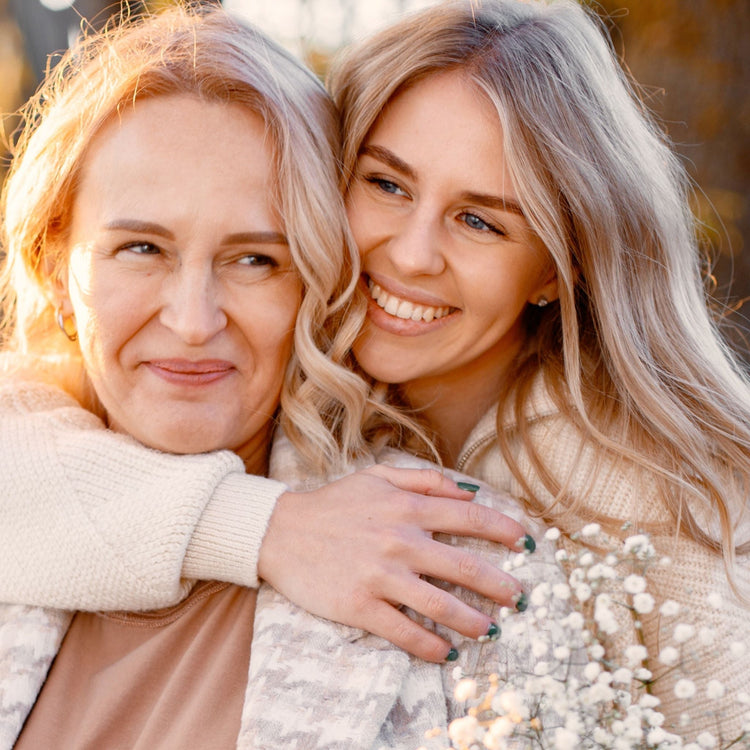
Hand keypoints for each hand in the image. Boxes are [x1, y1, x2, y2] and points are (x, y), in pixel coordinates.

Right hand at [257, 464, 530, 662]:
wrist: (281, 531)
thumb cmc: (333, 503)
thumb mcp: (377, 477)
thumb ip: (424, 481)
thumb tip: (469, 491)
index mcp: (407, 509)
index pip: (470, 519)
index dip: (504, 531)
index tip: (526, 543)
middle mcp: (400, 542)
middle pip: (465, 567)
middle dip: (501, 585)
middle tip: (520, 598)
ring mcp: (381, 576)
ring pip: (441, 605)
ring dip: (473, 621)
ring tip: (491, 630)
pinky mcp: (360, 606)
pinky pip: (404, 632)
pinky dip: (429, 646)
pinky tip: (445, 653)